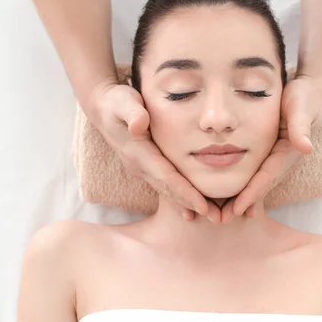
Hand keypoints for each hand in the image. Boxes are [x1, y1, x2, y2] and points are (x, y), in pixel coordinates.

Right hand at [88, 78, 220, 221]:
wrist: (104, 109)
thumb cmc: (117, 103)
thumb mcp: (123, 102)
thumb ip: (132, 112)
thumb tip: (138, 125)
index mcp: (138, 153)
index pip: (165, 177)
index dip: (184, 192)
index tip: (202, 206)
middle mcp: (140, 166)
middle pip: (170, 190)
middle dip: (193, 205)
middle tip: (217, 219)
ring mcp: (143, 169)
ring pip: (169, 192)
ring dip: (189, 205)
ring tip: (213, 217)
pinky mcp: (147, 168)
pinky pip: (166, 186)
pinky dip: (180, 198)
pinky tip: (192, 210)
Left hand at [221, 73, 321, 222]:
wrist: (310, 90)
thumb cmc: (303, 96)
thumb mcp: (302, 107)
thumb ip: (301, 126)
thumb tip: (306, 147)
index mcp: (288, 152)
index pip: (267, 177)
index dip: (251, 194)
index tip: (236, 210)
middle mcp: (282, 159)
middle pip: (259, 186)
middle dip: (241, 204)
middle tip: (221, 221)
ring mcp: (275, 158)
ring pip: (255, 183)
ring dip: (239, 199)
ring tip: (220, 215)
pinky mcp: (269, 154)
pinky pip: (254, 173)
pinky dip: (242, 186)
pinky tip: (228, 196)